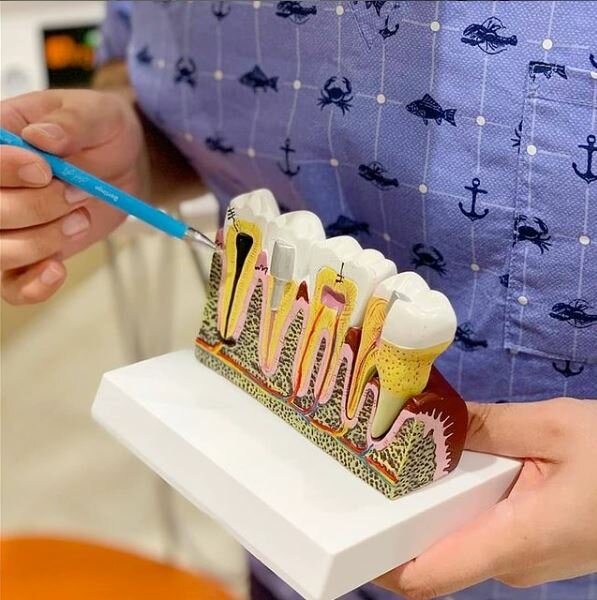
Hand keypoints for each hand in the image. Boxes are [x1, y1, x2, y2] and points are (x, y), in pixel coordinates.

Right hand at [0, 89, 144, 303]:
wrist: (126, 166)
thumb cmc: (103, 133)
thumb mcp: (96, 115)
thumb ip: (71, 122)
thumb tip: (42, 137)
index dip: (4, 171)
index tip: (45, 170)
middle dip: (36, 207)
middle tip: (78, 192)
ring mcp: (7, 224)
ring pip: (0, 251)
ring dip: (44, 240)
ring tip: (79, 218)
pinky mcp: (29, 254)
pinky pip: (13, 287)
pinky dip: (34, 285)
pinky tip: (58, 269)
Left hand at [376, 398, 596, 599]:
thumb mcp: (554, 427)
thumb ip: (488, 424)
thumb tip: (430, 415)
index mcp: (516, 540)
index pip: (429, 575)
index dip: (381, 563)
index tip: (344, 531)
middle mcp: (511, 563)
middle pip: (432, 558)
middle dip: (392, 526)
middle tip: (358, 475)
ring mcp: (521, 559)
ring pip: (453, 543)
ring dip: (421, 513)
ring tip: (388, 466)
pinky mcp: (528, 546)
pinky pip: (475, 534)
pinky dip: (451, 510)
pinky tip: (438, 474)